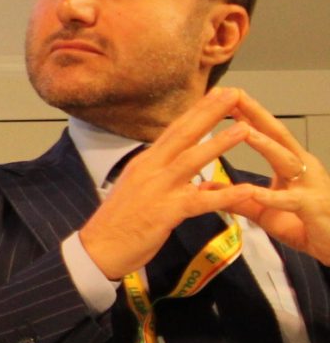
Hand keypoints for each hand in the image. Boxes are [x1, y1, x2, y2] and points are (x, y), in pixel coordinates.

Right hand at [76, 86, 262, 278]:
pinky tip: (245, 190)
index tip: (214, 94)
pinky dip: (224, 195)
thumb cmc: (117, 223)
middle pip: (182, 135)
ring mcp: (157, 189)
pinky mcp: (165, 212)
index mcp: (144, 163)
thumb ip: (167, 182)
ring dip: (218, 144)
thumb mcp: (140, 192)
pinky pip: (200, 202)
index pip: (173, 131)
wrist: (97, 249)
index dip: (196, 112)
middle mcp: (149, 169)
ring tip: (243, 129)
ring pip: (191, 161)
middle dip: (208, 113)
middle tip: (232, 93)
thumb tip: (196, 180)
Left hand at [217, 94, 329, 265]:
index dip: (247, 115)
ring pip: (287, 161)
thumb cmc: (306, 225)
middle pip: (280, 136)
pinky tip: (254, 191)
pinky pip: (291, 201)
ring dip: (266, 145)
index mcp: (292, 165)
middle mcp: (304, 169)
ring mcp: (311, 187)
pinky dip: (272, 196)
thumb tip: (206, 186)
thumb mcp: (265, 210)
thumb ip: (237, 197)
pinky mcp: (313, 209)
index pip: (267, 134)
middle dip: (257, 115)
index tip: (225, 95)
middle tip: (235, 95)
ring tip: (244, 131)